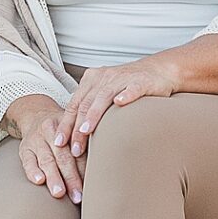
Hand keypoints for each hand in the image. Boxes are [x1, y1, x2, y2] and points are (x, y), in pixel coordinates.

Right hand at [8, 94, 83, 203]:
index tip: (92, 185)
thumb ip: (86, 143)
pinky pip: (27, 161)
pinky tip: (39, 181)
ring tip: (59, 193)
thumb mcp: (75, 127)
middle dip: (71, 177)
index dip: (85, 167)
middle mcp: (51, 130)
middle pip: (63, 156)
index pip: (78, 148)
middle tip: (78, 196)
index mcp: (68, 125)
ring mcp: (36, 140)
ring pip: (46, 160)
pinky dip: (33, 172)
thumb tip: (104, 170)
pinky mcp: (24, 149)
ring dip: (53, 178)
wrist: (36, 115)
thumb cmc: (63, 129)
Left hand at [53, 55, 182, 158]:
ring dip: (94, 115)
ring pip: (103, 97)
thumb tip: (73, 133)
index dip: (65, 124)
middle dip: (77, 128)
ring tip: (86, 131)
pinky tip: (120, 103)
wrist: (159, 70)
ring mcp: (122, 78)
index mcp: (92, 80)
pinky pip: (132, 88)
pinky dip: (126, 95)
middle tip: (74, 148)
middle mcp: (104, 77)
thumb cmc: (129, 85)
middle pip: (86, 103)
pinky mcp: (141, 81)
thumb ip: (90, 106)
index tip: (59, 143)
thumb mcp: (105, 92)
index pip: (75, 104)